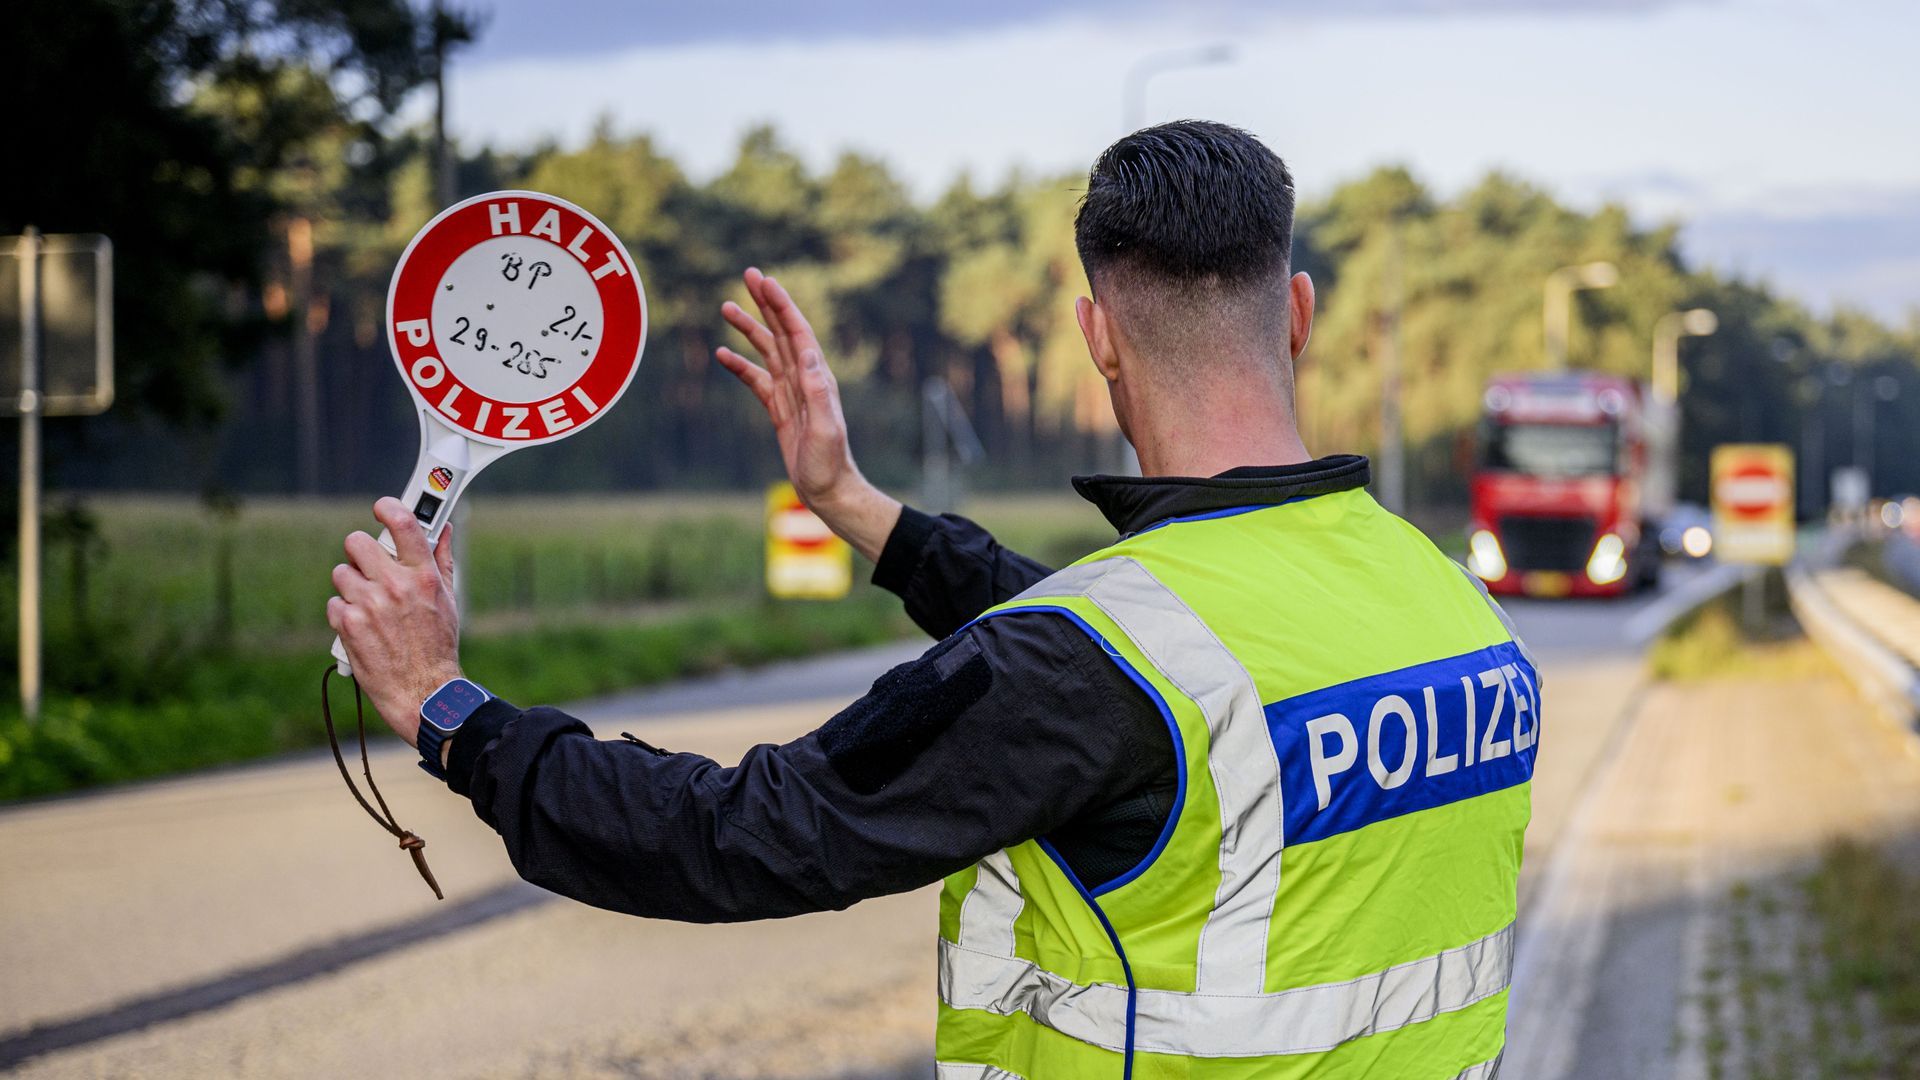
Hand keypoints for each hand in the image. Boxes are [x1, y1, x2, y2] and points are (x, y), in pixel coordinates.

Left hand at [327, 497, 462, 746]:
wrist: (423, 691)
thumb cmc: (438, 645)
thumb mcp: (448, 599)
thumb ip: (441, 560)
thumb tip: (445, 529)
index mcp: (422, 576)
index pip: (402, 523)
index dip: (388, 507)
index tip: (381, 508)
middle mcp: (395, 586)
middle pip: (357, 542)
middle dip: (360, 552)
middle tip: (369, 567)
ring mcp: (369, 604)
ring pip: (341, 573)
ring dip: (351, 586)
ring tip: (369, 605)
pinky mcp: (348, 624)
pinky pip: (334, 603)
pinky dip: (344, 613)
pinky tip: (362, 626)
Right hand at [716, 268, 899, 560]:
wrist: (828, 489)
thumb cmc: (829, 463)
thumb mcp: (825, 427)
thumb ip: (817, 392)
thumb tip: (808, 354)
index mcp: (818, 377)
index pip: (797, 332)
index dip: (781, 304)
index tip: (765, 280)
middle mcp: (806, 379)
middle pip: (782, 331)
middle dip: (765, 303)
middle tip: (748, 274)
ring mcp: (792, 393)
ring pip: (767, 351)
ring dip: (749, 328)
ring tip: (726, 306)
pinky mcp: (780, 409)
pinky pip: (757, 380)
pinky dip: (740, 365)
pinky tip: (722, 354)